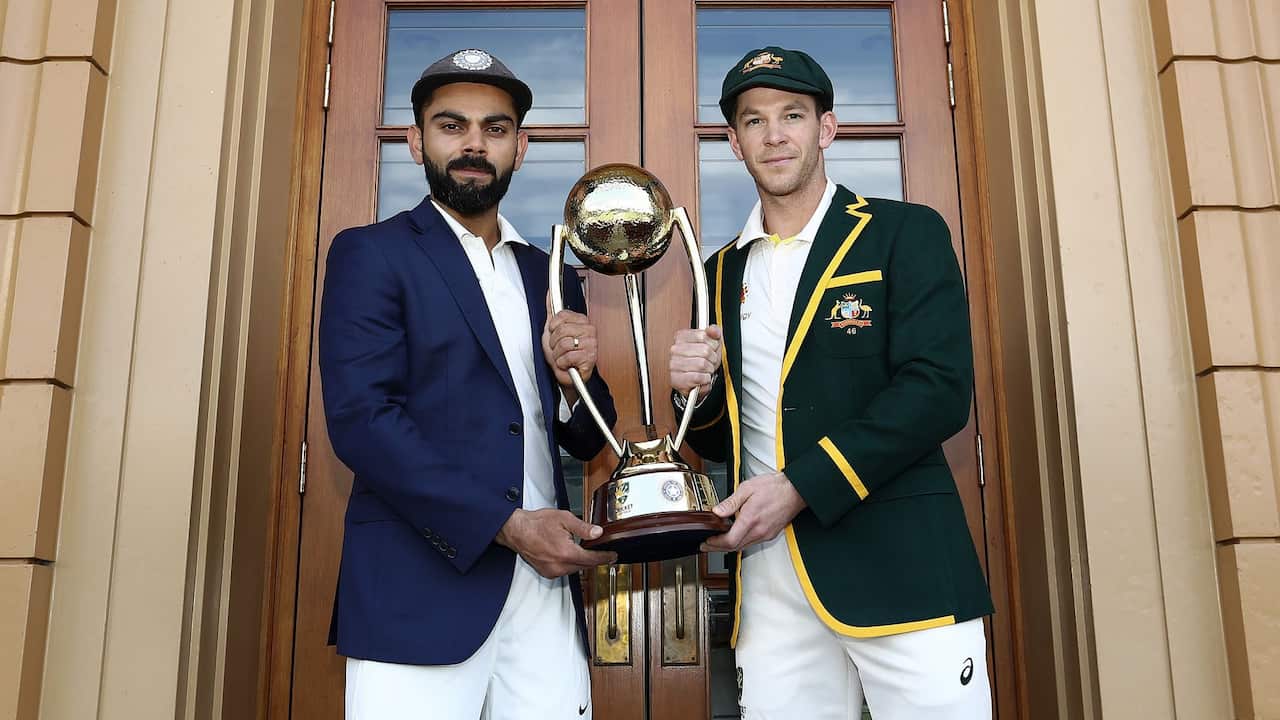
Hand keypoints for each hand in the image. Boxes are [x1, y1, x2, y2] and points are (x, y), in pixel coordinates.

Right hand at [495, 508, 617, 577]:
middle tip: (602, 552)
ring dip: (582, 562)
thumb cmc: (536, 524)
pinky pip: (565, 571)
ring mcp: (552, 571)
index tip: (613, 556)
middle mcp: (560, 566)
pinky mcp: (547, 573)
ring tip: (584, 550)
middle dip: (594, 559)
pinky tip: (569, 555)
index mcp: (566, 553)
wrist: (517, 530)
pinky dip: (570, 564)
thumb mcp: (564, 519)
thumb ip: (583, 527)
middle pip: (585, 566)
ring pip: (575, 569)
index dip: (605, 557)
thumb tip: (598, 532)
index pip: (592, 559)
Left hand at [543, 297, 597, 401]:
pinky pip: (568, 356)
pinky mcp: (591, 357)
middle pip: (561, 330)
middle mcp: (590, 330)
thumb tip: (549, 292)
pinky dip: (563, 363)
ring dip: (558, 355)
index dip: (553, 328)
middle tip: (559, 349)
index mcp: (582, 321)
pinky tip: (568, 364)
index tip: (556, 336)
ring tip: (563, 357)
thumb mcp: (552, 330)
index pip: (561, 316)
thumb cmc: (562, 354)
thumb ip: (551, 310)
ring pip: (564, 344)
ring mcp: (592, 344)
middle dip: (554, 343)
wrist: (567, 375)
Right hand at [669, 325, 722, 397]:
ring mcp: (674, 364)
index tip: (710, 349)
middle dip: (712, 359)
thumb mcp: (711, 344)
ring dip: (709, 370)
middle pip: (705, 350)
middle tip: (709, 362)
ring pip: (702, 364)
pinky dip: (705, 379)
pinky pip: (698, 377)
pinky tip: (702, 378)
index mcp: (681, 337)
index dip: (712, 345)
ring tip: (705, 371)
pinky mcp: (676, 379)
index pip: (703, 336)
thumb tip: (713, 330)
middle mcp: (675, 349)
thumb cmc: (701, 361)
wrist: (693, 382)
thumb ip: (713, 333)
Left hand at [699, 472, 806, 552]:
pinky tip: (735, 536)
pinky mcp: (770, 534)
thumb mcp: (747, 488)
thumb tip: (717, 512)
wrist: (795, 490)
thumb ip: (730, 502)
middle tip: (707, 545)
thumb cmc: (775, 487)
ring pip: (743, 547)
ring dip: (729, 546)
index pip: (730, 541)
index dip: (715, 544)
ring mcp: (766, 534)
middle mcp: (759, 531)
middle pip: (734, 547)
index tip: (707, 541)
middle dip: (718, 548)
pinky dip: (741, 542)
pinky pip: (752, 542)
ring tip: (718, 541)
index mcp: (751, 519)